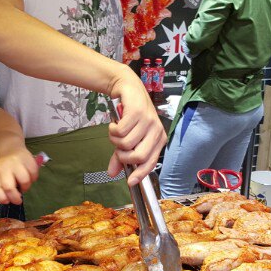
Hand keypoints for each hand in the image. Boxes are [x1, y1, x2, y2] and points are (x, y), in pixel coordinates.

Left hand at [0, 147, 38, 204]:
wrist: (10, 147)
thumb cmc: (4, 166)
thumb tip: (5, 200)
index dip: (0, 198)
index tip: (6, 201)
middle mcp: (4, 167)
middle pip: (8, 187)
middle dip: (15, 197)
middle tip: (17, 200)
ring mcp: (16, 163)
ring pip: (24, 181)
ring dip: (26, 187)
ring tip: (24, 185)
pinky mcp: (28, 159)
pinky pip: (34, 175)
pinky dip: (33, 179)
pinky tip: (29, 177)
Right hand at [107, 68, 166, 185]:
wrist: (127, 88)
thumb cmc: (130, 114)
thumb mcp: (127, 137)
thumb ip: (120, 156)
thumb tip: (112, 173)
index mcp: (158, 140)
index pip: (150, 162)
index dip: (140, 174)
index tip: (130, 182)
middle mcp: (156, 131)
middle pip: (139, 156)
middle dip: (123, 155)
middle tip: (118, 147)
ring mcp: (148, 121)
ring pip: (126, 144)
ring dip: (115, 140)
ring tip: (116, 130)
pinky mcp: (138, 112)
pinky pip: (120, 131)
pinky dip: (112, 129)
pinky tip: (115, 123)